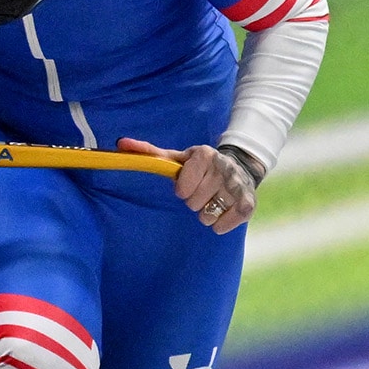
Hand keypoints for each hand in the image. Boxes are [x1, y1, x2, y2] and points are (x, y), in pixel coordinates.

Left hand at [118, 138, 258, 233]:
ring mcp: (238, 187)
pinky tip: (221, 212)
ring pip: (207, 216)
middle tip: (199, 192)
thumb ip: (149, 153)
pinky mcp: (248, 204)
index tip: (186, 185)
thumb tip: (120, 143)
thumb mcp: (177, 157)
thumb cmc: (199, 166)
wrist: (240, 167)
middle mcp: (224, 169)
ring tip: (210, 200)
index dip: (182, 189)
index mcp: (205, 155)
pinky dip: (219, 225)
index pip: (183, 186)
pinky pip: (224, 225)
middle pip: (194, 203)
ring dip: (205, 214)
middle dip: (193, 201)